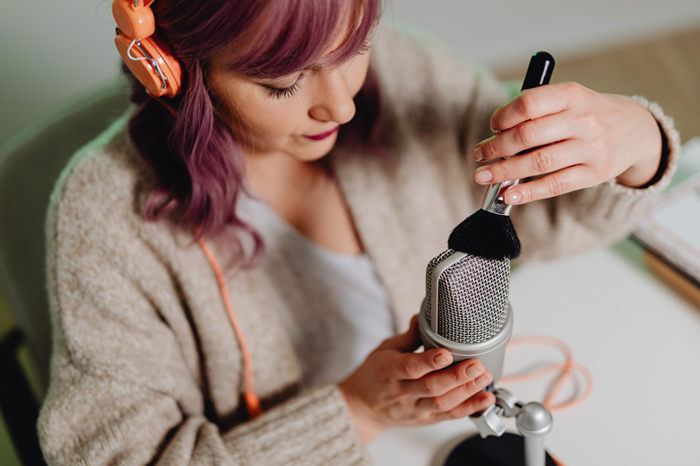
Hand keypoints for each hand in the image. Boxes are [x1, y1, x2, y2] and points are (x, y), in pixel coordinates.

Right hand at [338, 315, 494, 443]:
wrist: (362, 407)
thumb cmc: (374, 375)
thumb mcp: (384, 350)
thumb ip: (407, 337)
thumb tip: (422, 317)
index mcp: (389, 371)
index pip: (410, 367)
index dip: (430, 361)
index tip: (447, 353)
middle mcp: (401, 393)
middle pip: (431, 387)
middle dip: (457, 377)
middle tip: (477, 365)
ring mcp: (413, 408)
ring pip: (442, 404)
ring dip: (467, 392)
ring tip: (484, 378)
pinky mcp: (424, 420)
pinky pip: (448, 416)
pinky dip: (469, 408)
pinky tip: (485, 398)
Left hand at [471, 82, 662, 203]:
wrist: (636, 130)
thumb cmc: (589, 114)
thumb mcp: (570, 99)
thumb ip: (537, 110)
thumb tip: (497, 134)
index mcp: (573, 95)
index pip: (530, 102)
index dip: (505, 115)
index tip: (493, 126)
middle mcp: (583, 120)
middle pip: (529, 135)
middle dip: (497, 147)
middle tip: (479, 154)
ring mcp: (591, 148)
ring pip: (539, 162)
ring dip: (505, 171)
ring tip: (483, 175)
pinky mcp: (594, 174)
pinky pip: (555, 185)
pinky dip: (528, 192)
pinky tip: (508, 195)